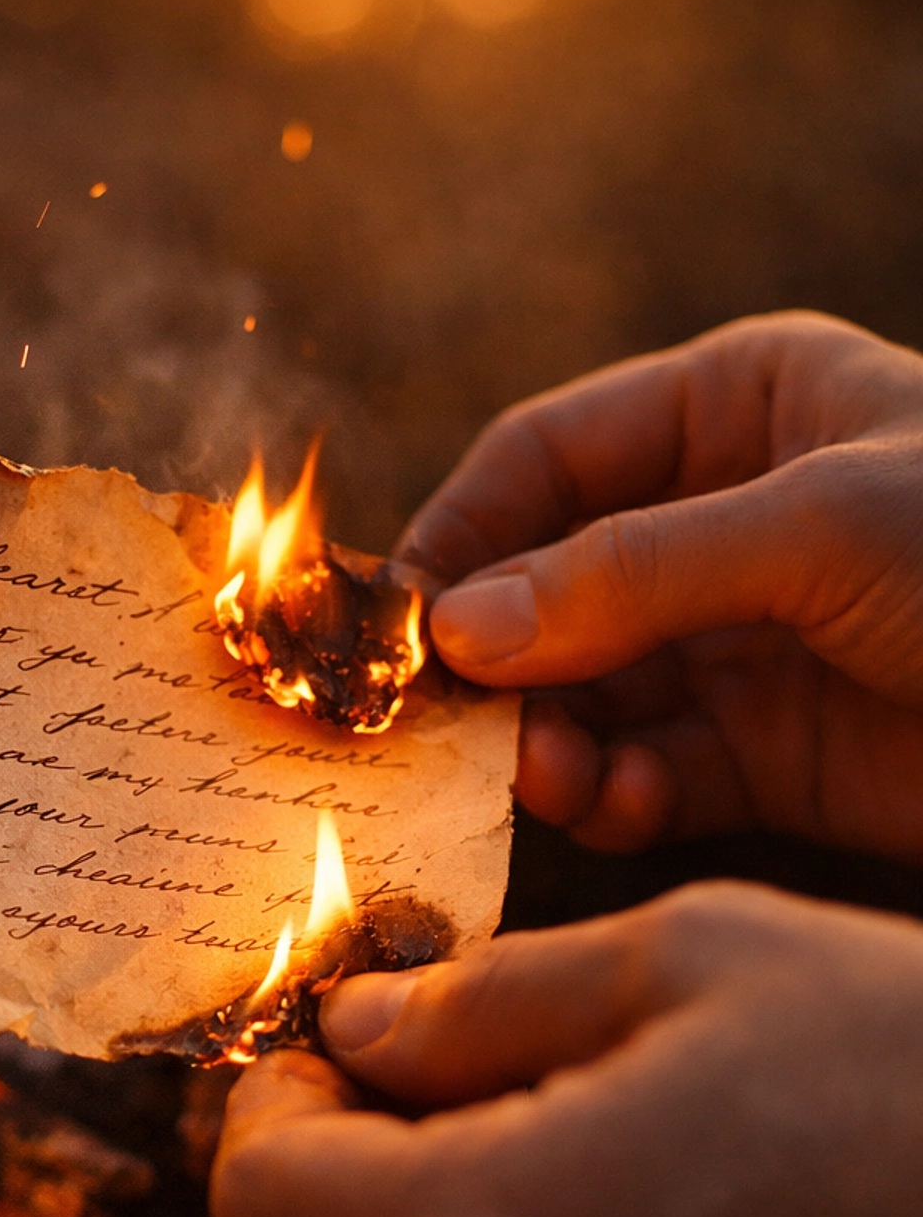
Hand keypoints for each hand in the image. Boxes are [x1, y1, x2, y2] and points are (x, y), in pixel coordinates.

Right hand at [404, 312, 922, 856]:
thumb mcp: (820, 529)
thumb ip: (632, 575)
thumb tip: (456, 629)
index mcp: (740, 408)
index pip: (547, 456)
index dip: (463, 533)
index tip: (394, 625)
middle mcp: (724, 521)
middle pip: (548, 586)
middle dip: (497, 658)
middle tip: (442, 729)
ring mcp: (745, 643)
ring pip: (585, 691)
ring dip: (546, 738)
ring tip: (541, 778)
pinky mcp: (771, 757)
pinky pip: (648, 773)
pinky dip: (610, 796)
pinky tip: (608, 807)